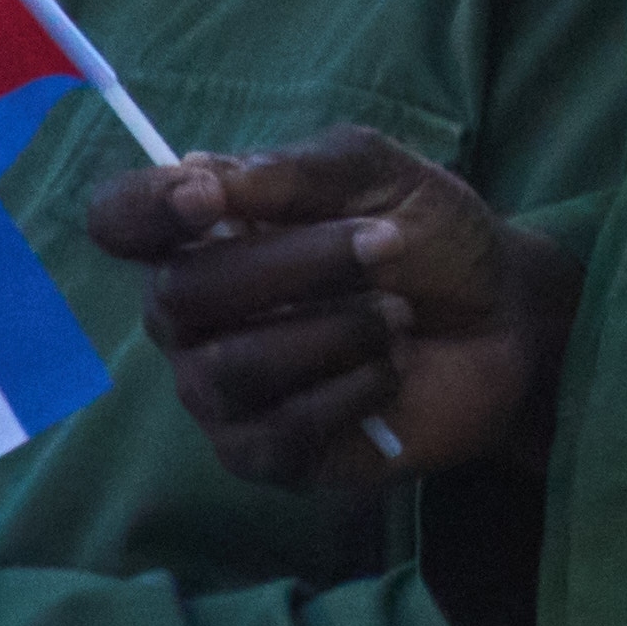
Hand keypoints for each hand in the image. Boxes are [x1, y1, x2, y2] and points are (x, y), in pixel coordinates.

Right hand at [91, 130, 574, 489]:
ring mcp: (221, 389)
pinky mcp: (265, 454)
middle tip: (387, 246)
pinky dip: (348, 390)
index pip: (119, 219)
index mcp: (205, 233)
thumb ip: (296, 171)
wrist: (507, 319)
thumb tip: (199, 172)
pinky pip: (273, 432)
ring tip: (399, 315)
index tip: (206, 200)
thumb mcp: (382, 175)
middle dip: (295, 266)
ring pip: (228, 371)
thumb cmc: (431, 239)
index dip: (143, 210)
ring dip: (333, 332)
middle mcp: (193, 315)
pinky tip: (391, 369)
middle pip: (179, 297)